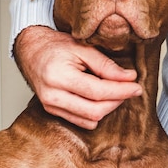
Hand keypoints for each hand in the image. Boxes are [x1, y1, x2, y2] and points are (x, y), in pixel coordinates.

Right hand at [13, 26, 142, 129]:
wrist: (31, 50)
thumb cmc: (55, 46)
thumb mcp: (82, 48)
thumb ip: (106, 65)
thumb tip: (129, 77)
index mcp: (59, 76)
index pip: (98, 91)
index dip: (121, 91)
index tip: (136, 87)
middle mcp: (52, 95)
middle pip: (95, 110)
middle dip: (117, 101)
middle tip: (129, 89)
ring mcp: (50, 106)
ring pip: (89, 119)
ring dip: (108, 108)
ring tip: (116, 92)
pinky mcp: (52, 111)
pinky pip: (80, 121)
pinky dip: (96, 114)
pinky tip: (102, 100)